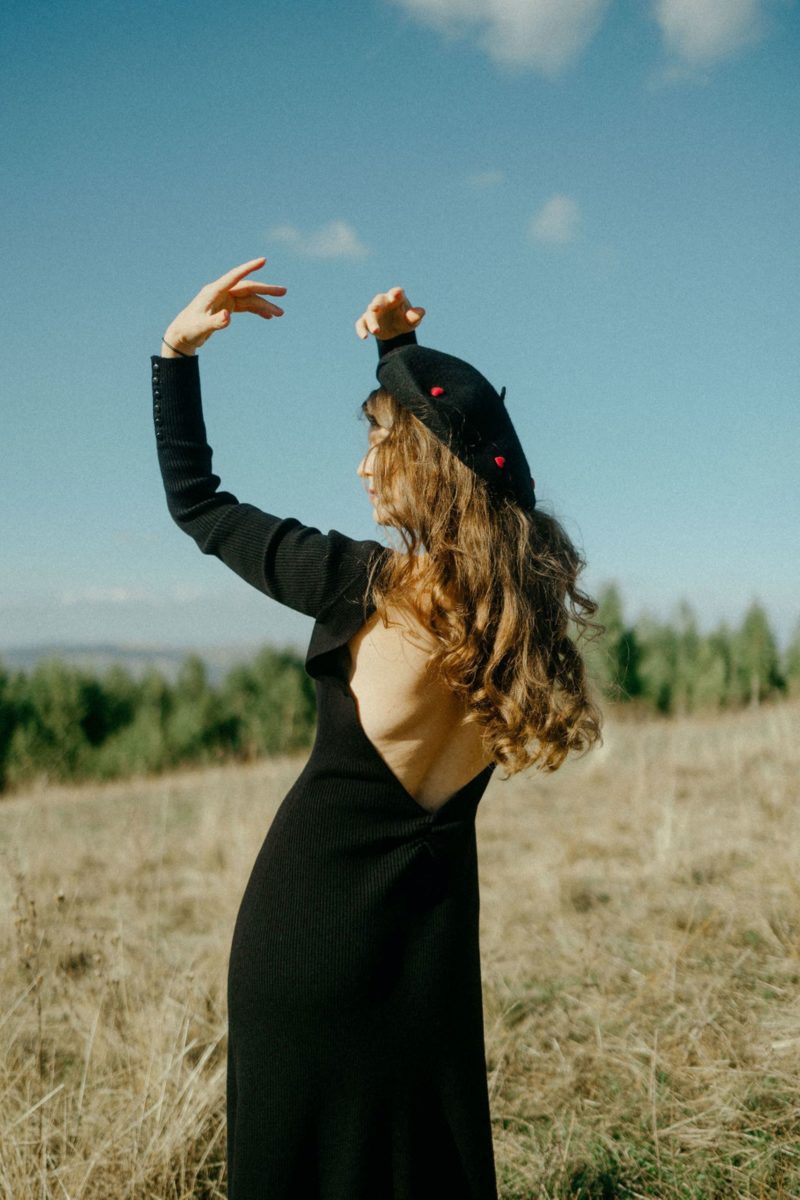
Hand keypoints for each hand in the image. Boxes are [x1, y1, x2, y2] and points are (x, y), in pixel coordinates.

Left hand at [162, 257, 286, 352]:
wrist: (182, 335)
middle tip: (284, 292)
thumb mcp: (201, 327)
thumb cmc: (189, 329)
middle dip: (266, 290)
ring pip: (250, 299)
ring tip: (281, 313)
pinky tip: (268, 316)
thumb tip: (228, 316)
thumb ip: (215, 322)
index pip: (235, 277)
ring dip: (265, 305)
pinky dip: (257, 310)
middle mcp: (221, 292)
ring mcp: (225, 299)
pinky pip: (246, 306)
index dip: (249, 268)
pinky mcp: (227, 308)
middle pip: (248, 288)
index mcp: (214, 291)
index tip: (263, 260)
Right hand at [354, 287, 424, 340]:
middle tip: (375, 308)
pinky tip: (364, 337)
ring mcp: (373, 311)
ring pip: (369, 313)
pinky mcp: (366, 321)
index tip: (396, 294)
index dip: (396, 293)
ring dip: (372, 322)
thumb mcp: (413, 320)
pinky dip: (361, 329)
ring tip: (376, 331)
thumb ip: (416, 315)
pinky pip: (361, 323)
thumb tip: (420, 312)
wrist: (396, 331)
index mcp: (396, 298)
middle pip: (378, 301)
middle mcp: (383, 302)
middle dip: (376, 304)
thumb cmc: (405, 320)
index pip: (396, 292)